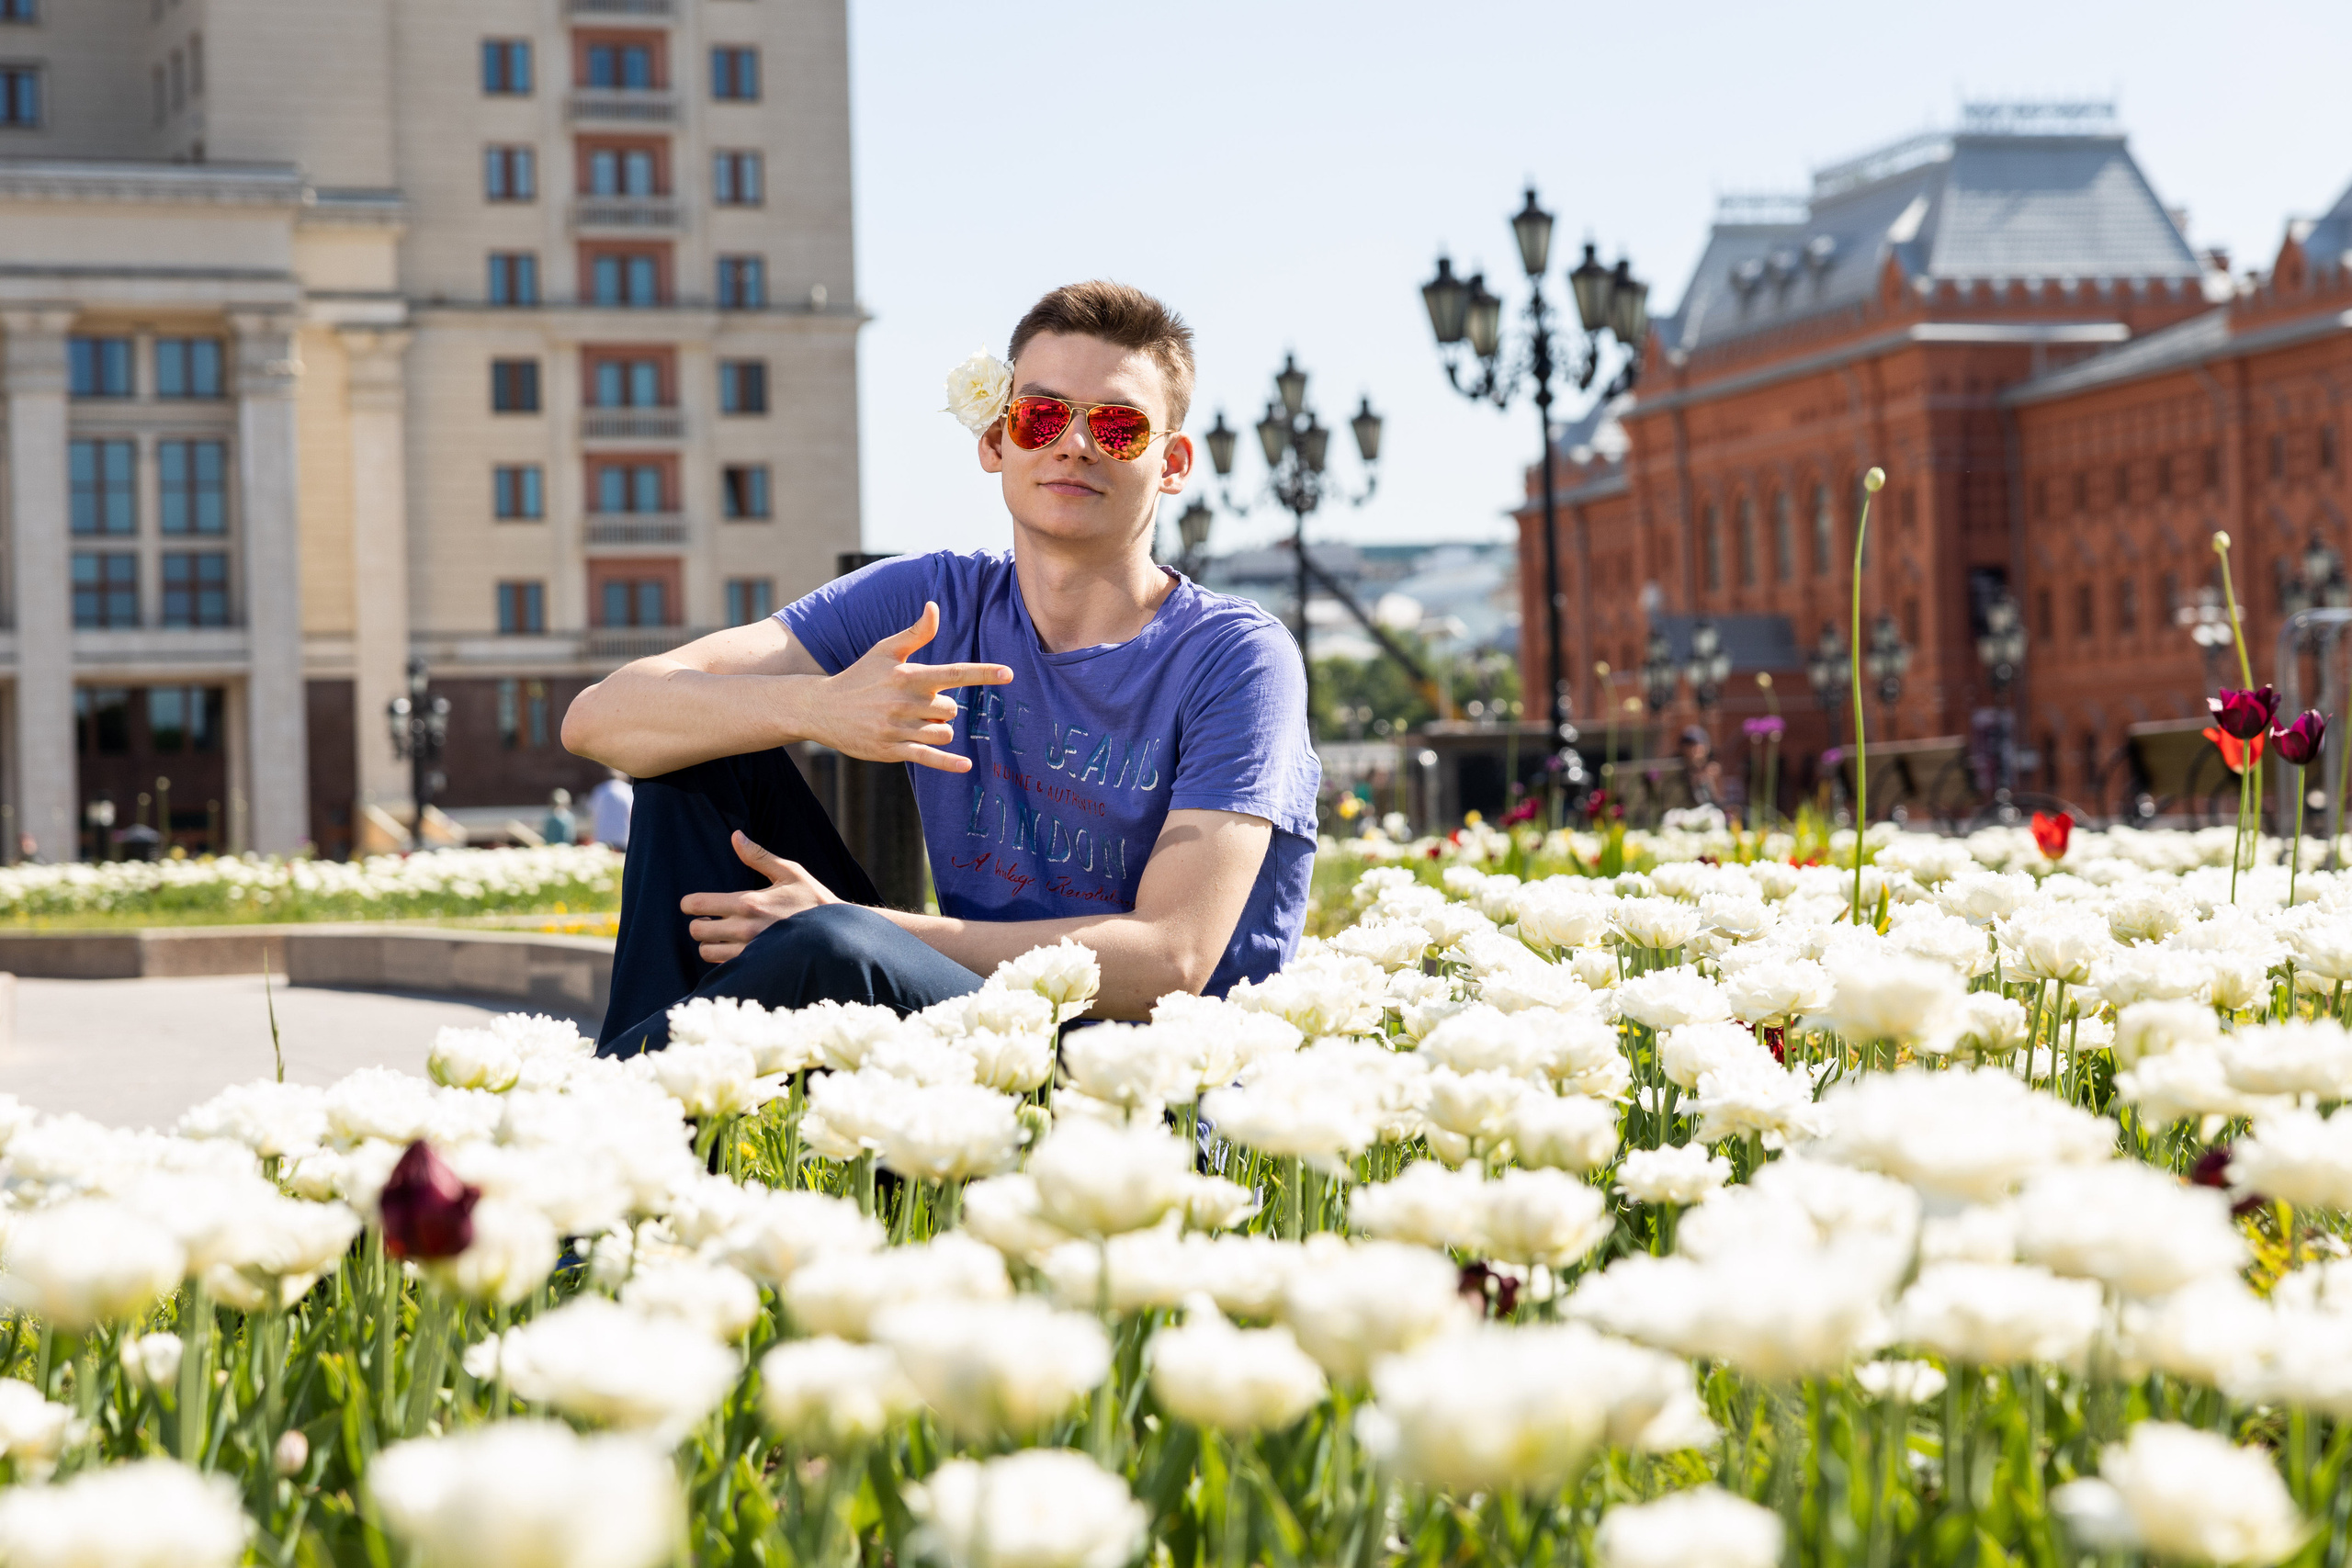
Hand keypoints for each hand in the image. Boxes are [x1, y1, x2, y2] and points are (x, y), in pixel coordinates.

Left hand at [680, 831, 841, 963]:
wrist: (836, 933)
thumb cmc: (813, 899)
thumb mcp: (790, 872)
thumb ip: (758, 856)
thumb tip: (735, 836)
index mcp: (749, 902)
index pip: (698, 905)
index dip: (689, 904)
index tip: (693, 903)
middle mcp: (745, 929)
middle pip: (696, 931)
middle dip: (698, 923)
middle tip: (708, 919)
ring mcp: (750, 950)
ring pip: (706, 951)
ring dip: (708, 943)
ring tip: (720, 935)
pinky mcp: (756, 965)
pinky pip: (723, 965)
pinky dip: (722, 958)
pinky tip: (733, 947)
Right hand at [805, 601, 1011, 772]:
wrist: (822, 708)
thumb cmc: (860, 676)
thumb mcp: (885, 651)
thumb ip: (916, 633)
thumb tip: (934, 607)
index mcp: (908, 676)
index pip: (953, 673)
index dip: (983, 673)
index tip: (1009, 673)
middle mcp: (905, 703)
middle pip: (951, 709)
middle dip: (942, 708)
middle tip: (916, 705)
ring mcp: (898, 729)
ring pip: (943, 732)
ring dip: (938, 729)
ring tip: (913, 722)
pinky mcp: (892, 750)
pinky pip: (929, 757)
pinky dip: (949, 763)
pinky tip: (966, 765)